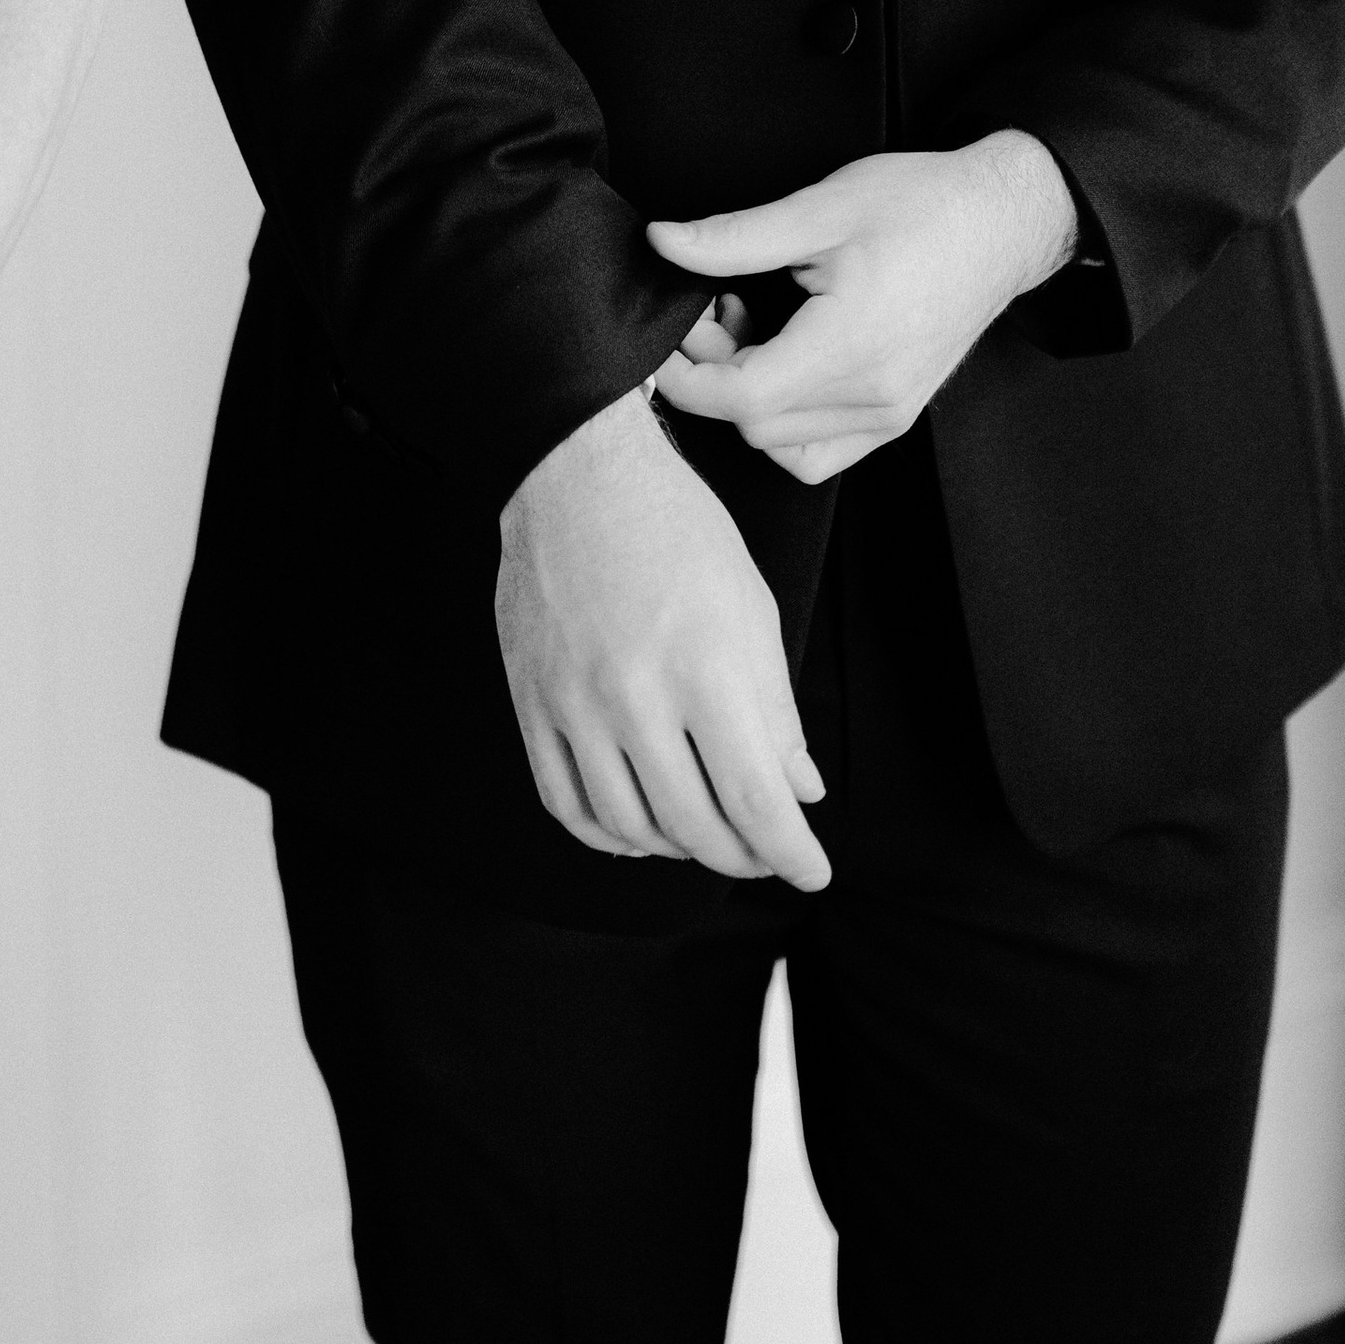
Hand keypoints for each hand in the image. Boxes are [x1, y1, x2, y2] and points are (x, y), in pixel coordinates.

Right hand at [495, 390, 829, 887]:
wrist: (575, 473)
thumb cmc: (677, 529)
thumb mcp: (750, 607)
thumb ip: (776, 709)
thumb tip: (801, 793)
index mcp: (705, 666)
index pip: (756, 800)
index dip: (791, 852)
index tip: (812, 870)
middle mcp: (635, 695)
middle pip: (695, 825)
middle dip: (744, 856)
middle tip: (766, 851)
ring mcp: (574, 703)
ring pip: (631, 826)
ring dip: (679, 847)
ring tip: (708, 833)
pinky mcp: (531, 701)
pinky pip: (566, 802)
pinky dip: (607, 835)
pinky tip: (637, 829)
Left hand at [646, 133, 1079, 485]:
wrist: (999, 223)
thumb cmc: (919, 205)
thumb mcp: (820, 208)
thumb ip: (734, 237)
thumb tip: (661, 243)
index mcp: (852, 346)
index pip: (740, 399)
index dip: (685, 372)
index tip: (670, 326)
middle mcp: (875, 396)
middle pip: (753, 424)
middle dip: (710, 371)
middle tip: (714, 301)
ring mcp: (889, 414)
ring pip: (780, 444)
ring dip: (744, 395)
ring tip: (751, 322)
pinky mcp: (896, 416)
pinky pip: (818, 452)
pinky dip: (782, 423)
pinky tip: (781, 360)